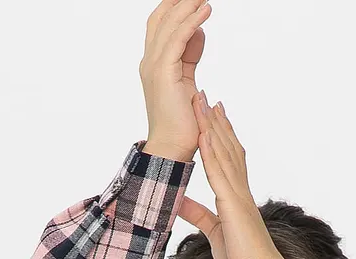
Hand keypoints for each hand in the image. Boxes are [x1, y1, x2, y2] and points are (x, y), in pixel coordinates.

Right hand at [139, 0, 211, 160]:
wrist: (172, 147)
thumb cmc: (180, 123)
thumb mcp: (186, 80)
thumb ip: (189, 55)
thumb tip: (199, 33)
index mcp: (153, 64)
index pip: (161, 25)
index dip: (175, 8)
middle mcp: (150, 61)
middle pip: (162, 18)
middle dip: (179, 1)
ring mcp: (155, 66)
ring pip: (171, 24)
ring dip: (188, 6)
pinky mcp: (164, 72)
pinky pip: (179, 39)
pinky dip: (192, 22)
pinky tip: (205, 10)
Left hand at [178, 94, 298, 258]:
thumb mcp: (214, 234)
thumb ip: (198, 215)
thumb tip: (179, 202)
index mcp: (237, 199)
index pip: (229, 161)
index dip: (220, 137)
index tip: (211, 116)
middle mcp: (240, 192)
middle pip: (228, 149)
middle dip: (216, 123)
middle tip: (208, 97)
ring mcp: (238, 198)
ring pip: (224, 155)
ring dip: (212, 127)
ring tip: (203, 102)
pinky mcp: (234, 208)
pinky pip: (220, 176)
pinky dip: (211, 154)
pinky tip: (204, 136)